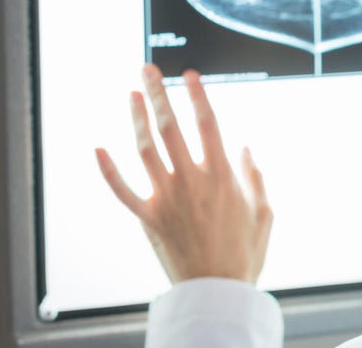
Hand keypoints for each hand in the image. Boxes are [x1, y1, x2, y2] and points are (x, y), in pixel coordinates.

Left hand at [94, 65, 272, 285]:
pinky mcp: (147, 218)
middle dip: (159, 93)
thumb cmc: (244, 254)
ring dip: (136, 118)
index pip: (206, 123)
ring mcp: (166, 198)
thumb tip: (244, 148)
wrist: (217, 292)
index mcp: (222, 175)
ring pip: (145, 149)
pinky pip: (121, 190)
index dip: (196, 94)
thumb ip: (255, 176)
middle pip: (170, 127)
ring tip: (132, 94)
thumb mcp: (264, 212)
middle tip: (148, 69)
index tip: (189, 74)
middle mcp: (191, 180)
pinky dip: (107, 169)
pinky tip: (97, 147)